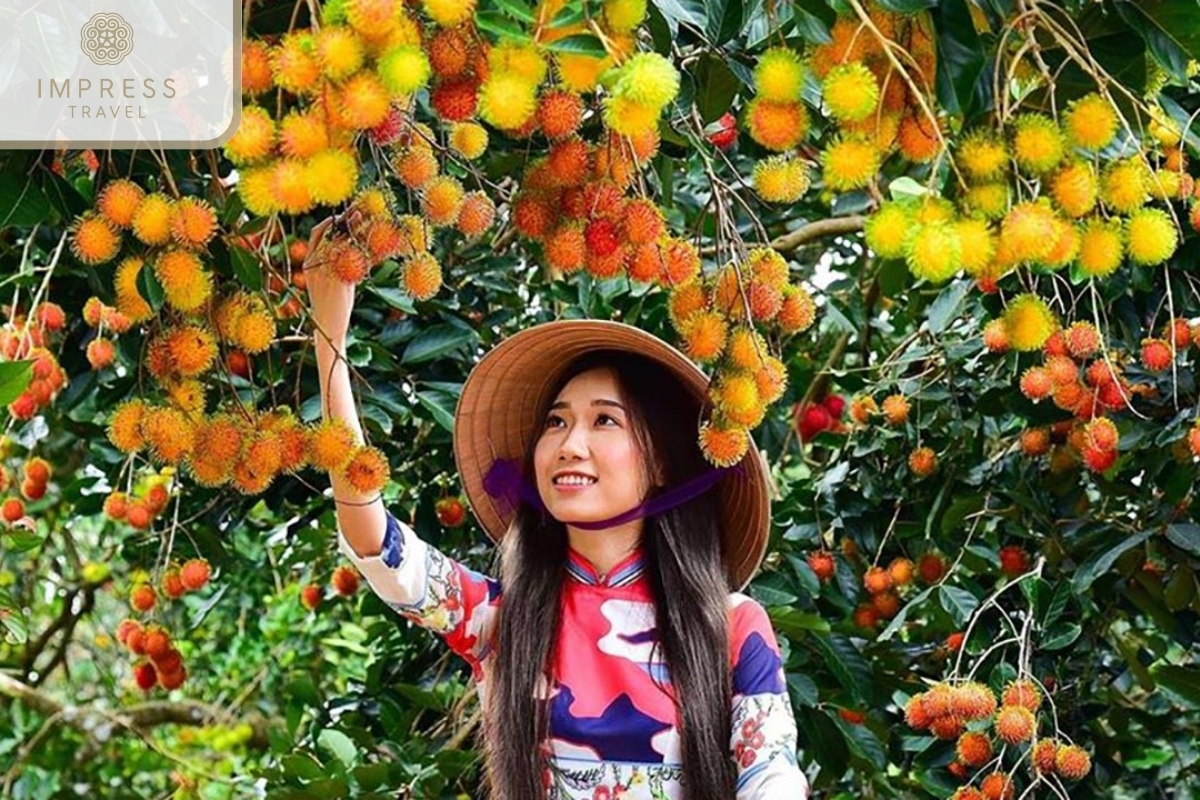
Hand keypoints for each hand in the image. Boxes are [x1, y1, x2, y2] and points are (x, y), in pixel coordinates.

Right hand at [304, 215, 355, 346]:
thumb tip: (352, 249)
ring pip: (342, 243)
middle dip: (344, 220)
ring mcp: (326, 271)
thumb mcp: (329, 281)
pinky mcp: (339, 280)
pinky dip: (364, 249)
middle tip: (359, 211)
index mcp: (309, 264)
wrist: (329, 327)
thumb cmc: (331, 305)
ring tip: (368, 221)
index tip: (342, 214)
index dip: (329, 222)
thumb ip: (337, 265)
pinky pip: (352, 259)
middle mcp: (315, 265)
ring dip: (356, 231)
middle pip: (330, 234)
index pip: (316, 234)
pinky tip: (374, 243)